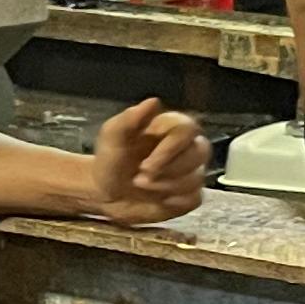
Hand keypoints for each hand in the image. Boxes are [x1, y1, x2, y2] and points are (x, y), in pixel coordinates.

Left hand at [87, 98, 208, 223]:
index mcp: (170, 127)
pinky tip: (157, 199)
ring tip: (142, 187)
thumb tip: (153, 102)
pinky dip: (175, 202)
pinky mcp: (189, 196)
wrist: (105, 193)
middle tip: (140, 179)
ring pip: (196, 178)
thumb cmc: (110, 160)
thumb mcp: (112, 136)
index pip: (189, 129)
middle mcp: (186, 147)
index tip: (146, 166)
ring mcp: (190, 172)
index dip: (171, 149)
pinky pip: (195, 198)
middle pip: (199, 154)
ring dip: (166, 187)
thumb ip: (131, 118)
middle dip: (168, 171)